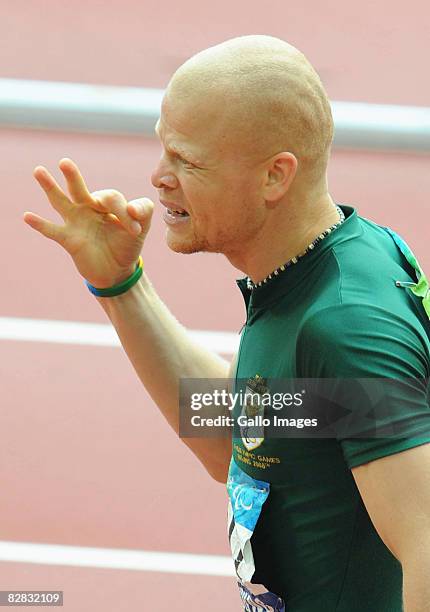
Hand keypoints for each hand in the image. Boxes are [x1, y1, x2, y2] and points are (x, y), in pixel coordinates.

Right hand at [23, 158, 153, 287]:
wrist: (117, 270)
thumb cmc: (127, 244)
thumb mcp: (142, 227)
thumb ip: (144, 211)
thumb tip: (133, 209)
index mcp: (105, 202)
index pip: (110, 198)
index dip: (124, 212)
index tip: (134, 230)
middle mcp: (88, 208)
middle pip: (78, 189)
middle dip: (73, 176)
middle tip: (65, 163)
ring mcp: (76, 222)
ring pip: (60, 202)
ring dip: (50, 187)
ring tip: (39, 171)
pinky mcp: (69, 240)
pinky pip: (52, 230)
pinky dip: (40, 224)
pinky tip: (27, 216)